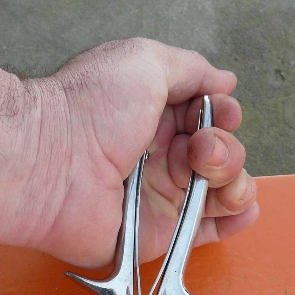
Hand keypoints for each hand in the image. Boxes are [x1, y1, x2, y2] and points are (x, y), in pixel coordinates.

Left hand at [32, 39, 257, 265]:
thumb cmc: (89, 108)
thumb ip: (191, 69)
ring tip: (208, 171)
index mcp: (154, 116)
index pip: (209, 118)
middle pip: (221, 154)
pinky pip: (205, 231)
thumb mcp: (144, 62)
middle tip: (199, 147)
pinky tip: (244, 210)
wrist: (50, 163)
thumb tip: (225, 81)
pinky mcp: (158, 232)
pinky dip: (233, 220)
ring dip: (233, 178)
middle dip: (225, 147)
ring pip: (221, 190)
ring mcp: (160, 196)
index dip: (224, 114)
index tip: (220, 112)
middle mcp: (159, 156)